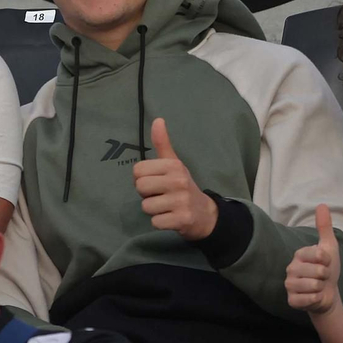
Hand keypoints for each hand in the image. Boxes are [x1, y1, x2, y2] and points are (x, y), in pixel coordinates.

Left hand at [134, 118, 218, 240]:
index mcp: (174, 165)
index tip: (157, 182)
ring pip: (146, 206)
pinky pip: (155, 222)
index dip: (143, 179)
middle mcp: (178, 180)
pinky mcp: (181, 219)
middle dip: (147, 195)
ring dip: (154, 210)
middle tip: (161, 195)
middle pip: (140, 187)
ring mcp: (181, 201)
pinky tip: (171, 217)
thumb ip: (162, 144)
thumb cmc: (183, 186)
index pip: (137, 170)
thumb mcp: (174, 164)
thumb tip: (157, 119)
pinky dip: (160, 223)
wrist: (204, 213)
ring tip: (167, 207)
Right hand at [286, 204, 341, 315]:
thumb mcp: (329, 247)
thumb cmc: (327, 269)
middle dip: (326, 276)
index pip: (319, 255)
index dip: (328, 261)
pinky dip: (316, 299)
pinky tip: (313, 297)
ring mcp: (289, 285)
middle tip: (322, 277)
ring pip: (313, 285)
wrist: (327, 294)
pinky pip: (308, 299)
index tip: (326, 263)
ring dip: (321, 288)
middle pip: (318, 271)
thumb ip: (324, 227)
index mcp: (299, 254)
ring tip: (318, 287)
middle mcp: (291, 268)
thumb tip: (322, 204)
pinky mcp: (291, 300)